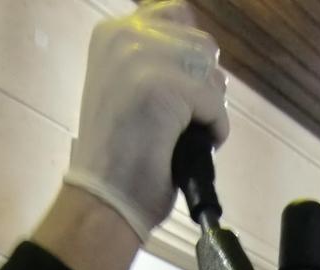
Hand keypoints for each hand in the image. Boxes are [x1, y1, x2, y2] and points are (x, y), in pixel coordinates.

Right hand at [64, 1, 228, 241]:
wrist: (104, 200)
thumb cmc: (120, 158)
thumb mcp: (127, 89)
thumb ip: (154, 60)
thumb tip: (203, 53)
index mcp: (111, 33)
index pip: (177, 13)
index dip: (191, 55)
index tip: (182, 91)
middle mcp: (123, 35)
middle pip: (201, 43)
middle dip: (203, 86)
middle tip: (179, 122)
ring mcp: (140, 58)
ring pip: (211, 71)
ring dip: (208, 108)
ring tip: (180, 134)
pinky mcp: (163, 88)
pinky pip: (215, 104)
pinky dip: (214, 131)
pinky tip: (189, 147)